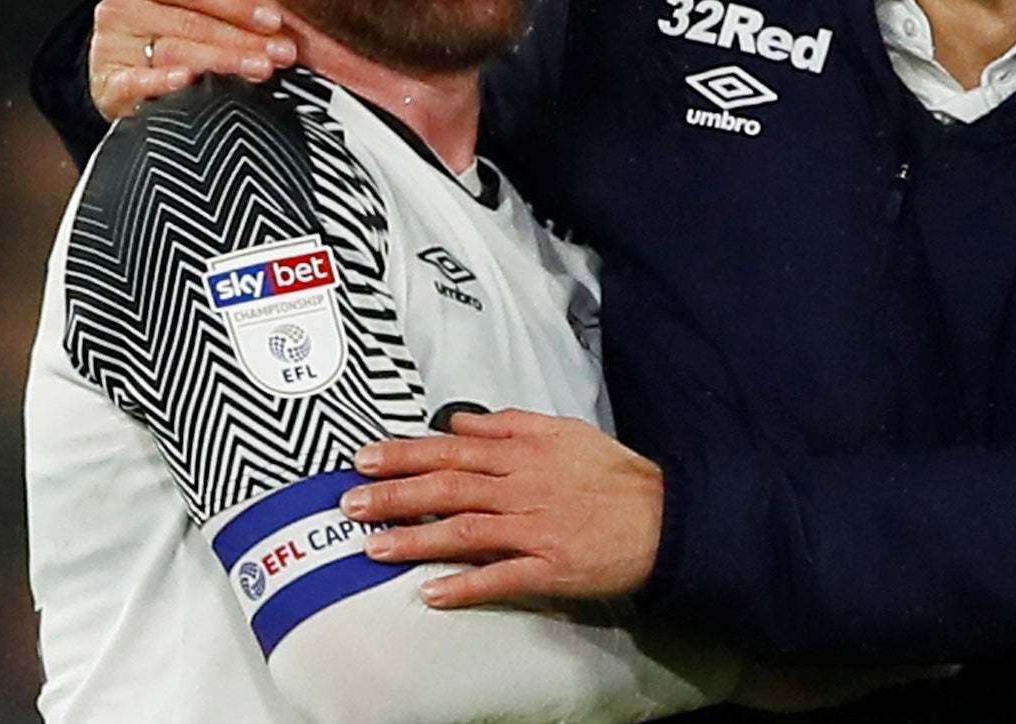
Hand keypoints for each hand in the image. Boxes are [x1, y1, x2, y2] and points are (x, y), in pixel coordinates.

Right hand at [90, 0, 295, 119]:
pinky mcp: (109, 86)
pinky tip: (189, 80)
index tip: (274, 18)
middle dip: (244, 37)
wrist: (120, 67)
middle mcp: (120, 8)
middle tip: (281, 51)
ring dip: (224, 61)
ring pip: (175, 52)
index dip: (238, 2)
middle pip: (191, 22)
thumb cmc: (161, 21)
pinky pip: (135, 82)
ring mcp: (111, 48)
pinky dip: (162, 82)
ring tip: (262, 69)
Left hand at [343, 409, 663, 608]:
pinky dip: (466, 586)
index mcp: (524, 453)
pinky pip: (502, 577)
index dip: (405, 453)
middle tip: (350, 502)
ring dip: (415, 539)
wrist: (665, 518)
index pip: (452, 450)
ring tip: (373, 547)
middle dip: (394, 494)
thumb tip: (459, 421)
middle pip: (449, 488)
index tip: (365, 457)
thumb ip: (509, 424)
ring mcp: (536, 529)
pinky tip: (430, 593)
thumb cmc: (613, 475)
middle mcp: (523, 487)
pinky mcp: (550, 567)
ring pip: (465, 531)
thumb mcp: (564, 432)